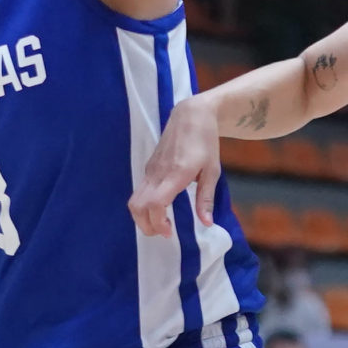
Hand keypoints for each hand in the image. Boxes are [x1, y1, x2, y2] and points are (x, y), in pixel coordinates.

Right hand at [130, 93, 222, 234]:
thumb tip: (206, 223)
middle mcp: (158, 173)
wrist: (190, 115)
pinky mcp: (148, 168)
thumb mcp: (213, 170)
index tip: (169, 232)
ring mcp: (150, 170)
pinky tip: (160, 208)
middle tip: (164, 232)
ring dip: (142, 217)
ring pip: (134, 200)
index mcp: (175, 174)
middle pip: (137, 206)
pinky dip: (144, 206)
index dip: (158, 222)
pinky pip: (139, 192)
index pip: (155, 203)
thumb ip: (206, 198)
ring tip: (160, 223)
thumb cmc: (205, 141)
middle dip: (146, 226)